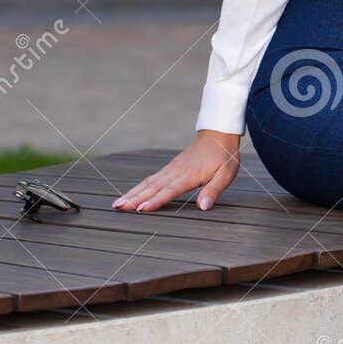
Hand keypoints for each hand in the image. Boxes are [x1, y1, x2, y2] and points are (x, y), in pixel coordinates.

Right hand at [111, 130, 241, 212]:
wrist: (218, 133)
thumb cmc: (224, 156)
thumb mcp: (226, 174)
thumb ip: (213, 191)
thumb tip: (203, 207)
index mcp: (190, 175)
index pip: (170, 190)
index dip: (156, 201)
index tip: (141, 210)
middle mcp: (176, 172)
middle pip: (152, 187)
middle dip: (134, 198)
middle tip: (117, 207)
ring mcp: (171, 169)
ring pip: (148, 182)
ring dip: (132, 193)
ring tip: (117, 204)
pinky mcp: (170, 168)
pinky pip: (152, 178)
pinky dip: (139, 187)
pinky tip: (130, 194)